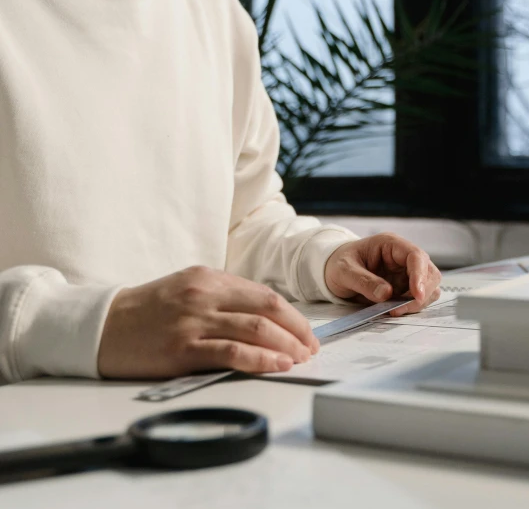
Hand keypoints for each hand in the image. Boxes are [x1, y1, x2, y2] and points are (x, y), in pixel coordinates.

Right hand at [98, 266, 317, 378]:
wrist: (101, 326)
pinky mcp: (182, 348)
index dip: (293, 316)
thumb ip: (224, 300)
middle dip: (297, 331)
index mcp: (209, 278)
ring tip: (300, 359)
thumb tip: (266, 320)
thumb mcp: (188, 291)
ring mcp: (194, 320)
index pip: (265, 295)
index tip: (307, 333)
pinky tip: (278, 366)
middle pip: (268, 309)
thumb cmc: (148, 312)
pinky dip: (261, 359)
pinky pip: (233, 353)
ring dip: (286, 346)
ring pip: (256, 329)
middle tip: (311, 349)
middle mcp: (205, 295)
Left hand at [324, 233, 441, 315]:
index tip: (417, 295)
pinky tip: (394, 310)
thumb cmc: (337, 263)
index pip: (416, 256)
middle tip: (400, 309)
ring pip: (429, 287)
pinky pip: (418, 298)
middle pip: (429, 272)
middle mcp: (403, 257)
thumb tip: (386, 294)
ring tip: (394, 311)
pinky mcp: (404, 287)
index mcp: (390, 244)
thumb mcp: (344, 271)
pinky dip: (412, 306)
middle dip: (421, 293)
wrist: (331, 270)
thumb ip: (364, 282)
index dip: (420, 275)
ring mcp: (406, 273)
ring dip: (418, 302)